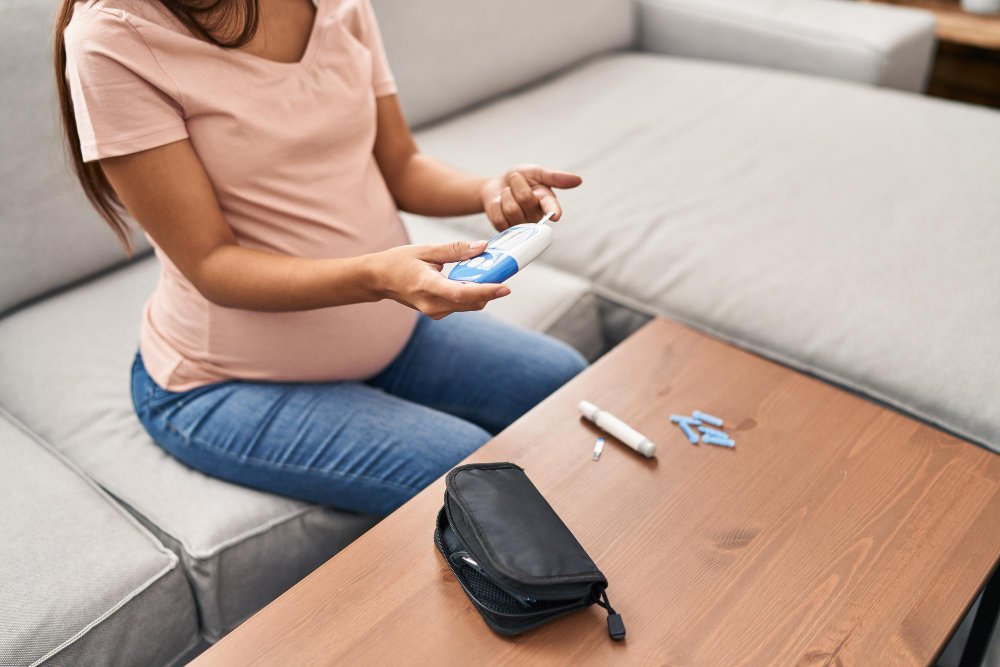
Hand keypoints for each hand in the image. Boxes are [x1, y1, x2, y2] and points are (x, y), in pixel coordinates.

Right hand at [370, 240, 509, 319]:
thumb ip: (455, 250)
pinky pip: (462, 304)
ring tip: (490, 271)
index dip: (485, 291)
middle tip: (505, 269)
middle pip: (471, 301)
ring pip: (469, 304)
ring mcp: (434, 311)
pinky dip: (472, 293)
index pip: (461, 293)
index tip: (505, 287)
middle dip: (490, 288)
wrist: (379, 280)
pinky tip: (474, 278)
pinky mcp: (437, 312)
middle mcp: (432, 304)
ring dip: (482, 290)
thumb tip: (482, 247)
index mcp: (427, 286)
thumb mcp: (426, 250)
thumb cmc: (399, 262)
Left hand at [480, 165, 581, 230]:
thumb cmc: (520, 179)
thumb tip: (578, 180)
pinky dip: (496, 205)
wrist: (497, 186)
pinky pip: (499, 217)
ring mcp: (521, 225)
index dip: (553, 211)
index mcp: (547, 201)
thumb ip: (554, 177)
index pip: (551, 207)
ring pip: (511, 209)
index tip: (556, 215)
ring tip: (508, 194)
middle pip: (525, 199)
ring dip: (505, 195)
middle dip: (517, 185)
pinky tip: (500, 205)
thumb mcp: (536, 172)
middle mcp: (536, 216)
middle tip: (516, 182)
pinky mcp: (505, 230)